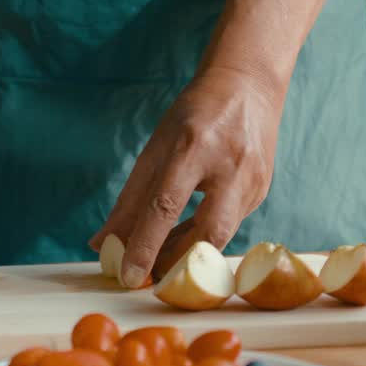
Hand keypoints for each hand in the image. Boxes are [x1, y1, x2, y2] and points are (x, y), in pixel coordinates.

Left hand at [90, 68, 284, 287]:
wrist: (249, 86)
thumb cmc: (193, 115)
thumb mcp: (156, 146)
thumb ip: (131, 198)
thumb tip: (104, 244)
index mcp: (194, 146)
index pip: (166, 205)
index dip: (145, 245)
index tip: (127, 275)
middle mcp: (230, 165)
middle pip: (208, 232)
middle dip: (176, 262)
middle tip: (147, 279)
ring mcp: (253, 180)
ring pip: (219, 236)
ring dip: (186, 253)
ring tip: (158, 260)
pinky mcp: (262, 192)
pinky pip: (229, 226)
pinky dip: (202, 238)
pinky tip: (184, 240)